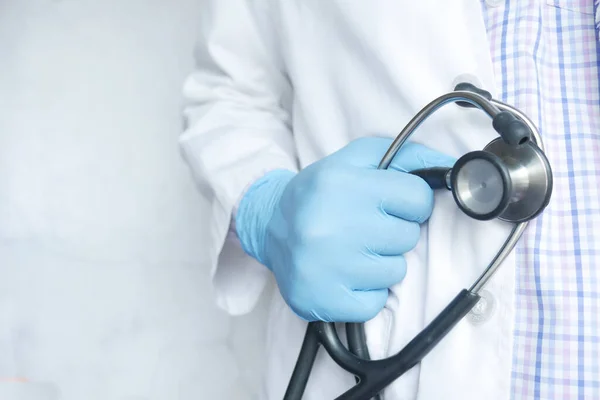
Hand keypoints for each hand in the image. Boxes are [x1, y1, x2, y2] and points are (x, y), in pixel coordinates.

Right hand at [236, 137, 454, 321]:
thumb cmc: (321, 192)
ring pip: (396, 272)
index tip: (390, 205)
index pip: (417, 198)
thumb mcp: (356, 160)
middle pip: (408, 237)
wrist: (269, 226)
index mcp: (341, 184)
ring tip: (353, 251)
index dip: (409, 202)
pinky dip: (366, 292)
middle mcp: (332, 225)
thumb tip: (453, 166)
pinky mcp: (322, 299)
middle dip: (394, 232)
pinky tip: (345, 274)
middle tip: (366, 228)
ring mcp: (327, 267)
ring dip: (381, 263)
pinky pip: (375, 303)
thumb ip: (406, 155)